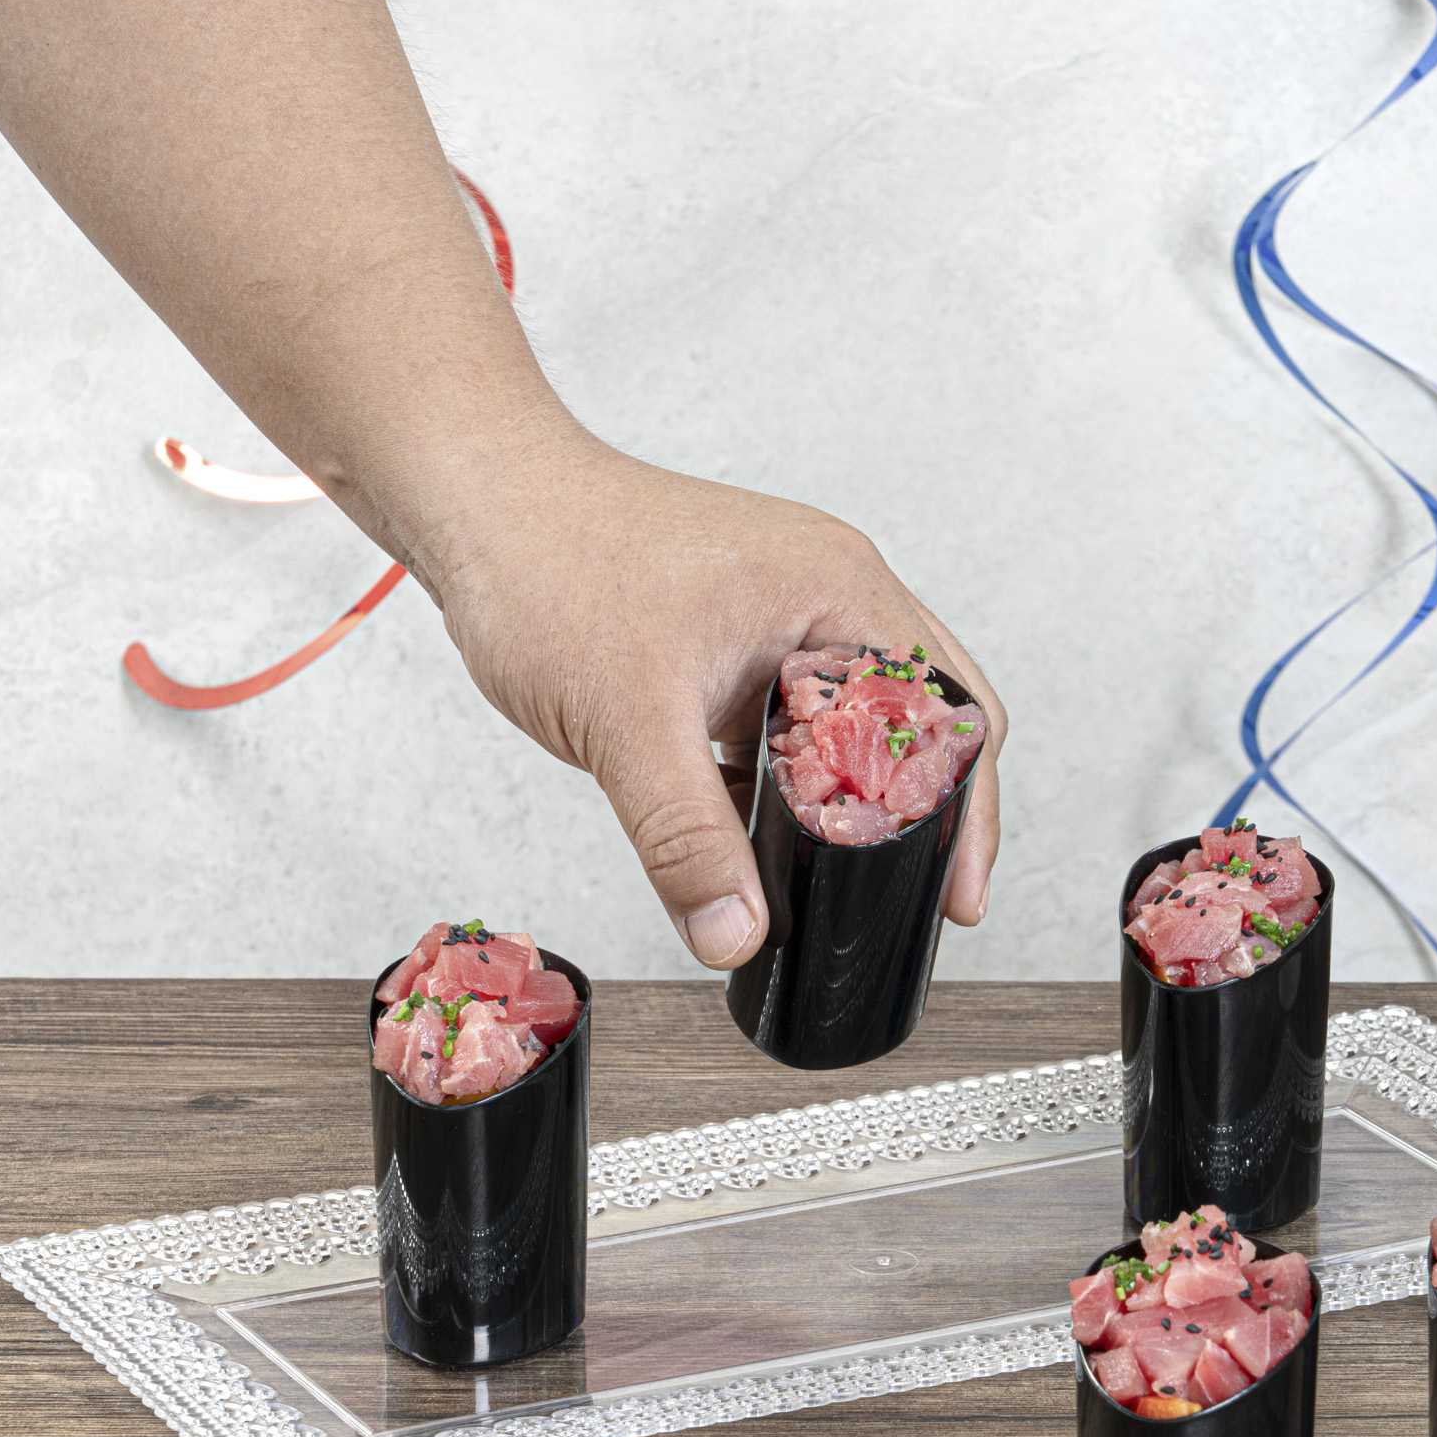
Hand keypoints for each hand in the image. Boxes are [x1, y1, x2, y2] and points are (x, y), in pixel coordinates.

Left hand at [420, 420, 1005, 968]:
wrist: (472, 500)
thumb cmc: (550, 563)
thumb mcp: (629, 723)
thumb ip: (687, 841)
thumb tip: (735, 936)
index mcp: (837, 591)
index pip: (948, 711)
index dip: (964, 812)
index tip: (957, 895)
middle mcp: (827, 596)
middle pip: (924, 720)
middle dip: (929, 813)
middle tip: (928, 898)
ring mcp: (782, 619)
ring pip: (855, 728)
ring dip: (859, 799)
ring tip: (861, 882)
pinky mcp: (736, 644)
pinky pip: (793, 729)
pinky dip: (797, 787)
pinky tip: (776, 844)